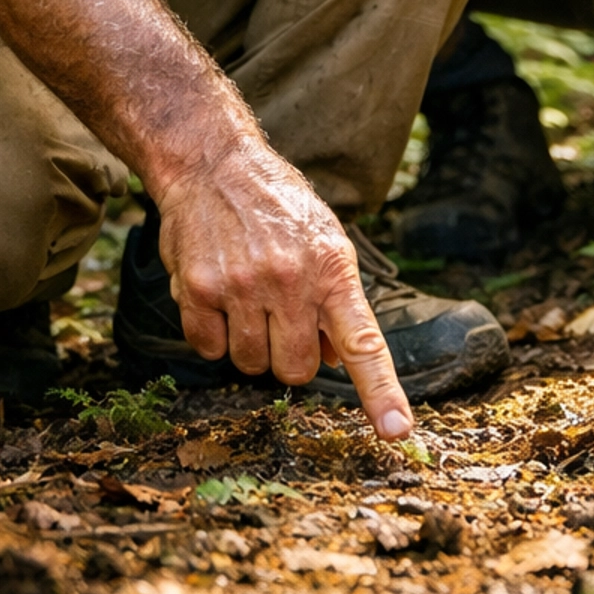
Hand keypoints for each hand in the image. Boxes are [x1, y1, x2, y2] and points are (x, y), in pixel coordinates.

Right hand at [155, 135, 413, 441]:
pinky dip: (211, 333)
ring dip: (248, 344)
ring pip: (249, 364)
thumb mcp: (324, 239)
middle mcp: (290, 280)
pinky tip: (216, 295)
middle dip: (289, 356)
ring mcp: (242, 285)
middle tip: (279, 318)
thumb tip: (339, 359)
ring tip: (246, 298)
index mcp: (332, 269)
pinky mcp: (198, 288)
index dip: (381, 392)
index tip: (395, 431)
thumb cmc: (276, 205)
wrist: (213, 162)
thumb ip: (336, 300)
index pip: (364, 343)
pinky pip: (207, 348)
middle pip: (295, 370)